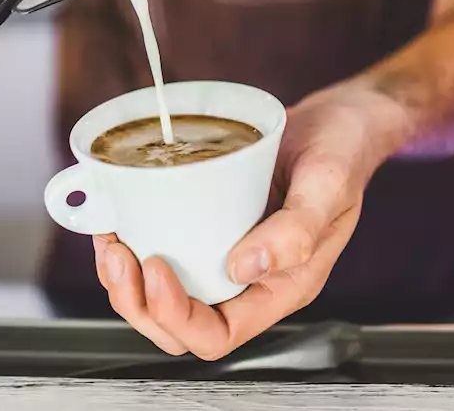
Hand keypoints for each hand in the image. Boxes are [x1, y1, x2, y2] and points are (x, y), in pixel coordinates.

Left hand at [92, 84, 401, 359]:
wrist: (340, 119)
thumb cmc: (343, 152)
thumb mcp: (329, 184)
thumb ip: (297, 231)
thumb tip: (243, 268)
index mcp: (281, 287)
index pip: (217, 334)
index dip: (176, 315)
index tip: (156, 266)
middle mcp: (248, 280)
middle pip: (178, 324)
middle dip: (138, 301)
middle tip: (119, 252)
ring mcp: (224, 253)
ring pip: (161, 295)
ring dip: (126, 280)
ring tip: (110, 239)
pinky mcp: (208, 224)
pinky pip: (164, 252)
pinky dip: (132, 243)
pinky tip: (119, 218)